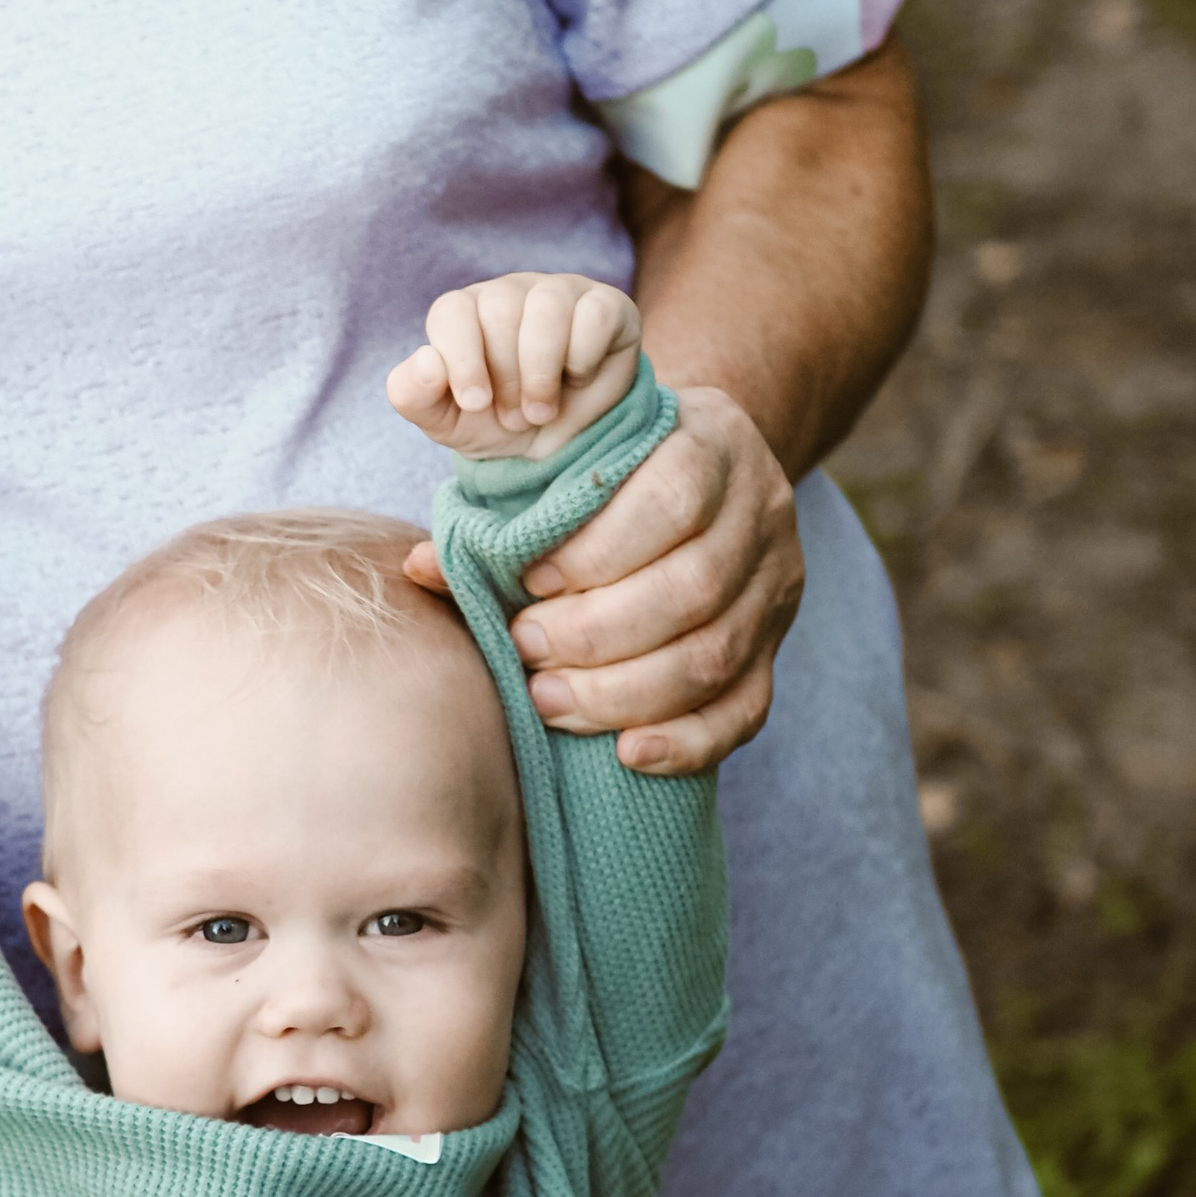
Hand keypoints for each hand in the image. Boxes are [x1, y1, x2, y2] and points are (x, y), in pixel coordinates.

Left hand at [388, 273, 641, 462]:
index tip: (477, 404)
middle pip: (500, 309)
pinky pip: (594, 315)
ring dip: (542, 371)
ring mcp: (558, 292)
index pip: (452, 310)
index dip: (462, 359)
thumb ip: (413, 396)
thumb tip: (426, 359)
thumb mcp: (448, 423)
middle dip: (507, 377)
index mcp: (464, 313)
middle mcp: (509, 293)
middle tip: (514, 417)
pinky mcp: (604, 304)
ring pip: (547, 306)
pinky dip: (584, 360)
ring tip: (541, 410)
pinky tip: (579, 379)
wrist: (559, 445)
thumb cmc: (497, 423)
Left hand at [409, 380, 801, 773]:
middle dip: (598, 633)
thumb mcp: (563, 455)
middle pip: (693, 588)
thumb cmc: (606, 468)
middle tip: (526, 648)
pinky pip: (746, 710)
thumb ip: (498, 500)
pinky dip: (688, 741)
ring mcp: (774, 586)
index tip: (530, 582)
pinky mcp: (774, 650)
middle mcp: (759, 512)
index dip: (598, 550)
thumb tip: (420, 568)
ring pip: (715, 655)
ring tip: (550, 701)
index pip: (673, 498)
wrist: (695, 470)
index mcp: (712, 444)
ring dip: (625, 692)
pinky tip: (628, 752)